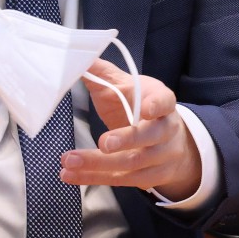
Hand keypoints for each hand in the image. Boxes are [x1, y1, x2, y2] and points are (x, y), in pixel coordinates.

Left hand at [62, 59, 201, 200]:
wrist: (170, 142)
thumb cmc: (142, 108)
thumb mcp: (129, 87)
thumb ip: (105, 75)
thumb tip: (81, 57)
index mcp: (163, 102)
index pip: (165, 102)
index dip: (157, 105)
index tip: (146, 109)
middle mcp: (166, 131)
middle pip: (150, 137)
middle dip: (127, 140)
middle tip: (104, 143)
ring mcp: (160, 157)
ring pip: (132, 163)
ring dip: (98, 164)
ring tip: (69, 160)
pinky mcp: (148, 178)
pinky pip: (120, 180)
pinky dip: (93, 178)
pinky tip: (70, 175)